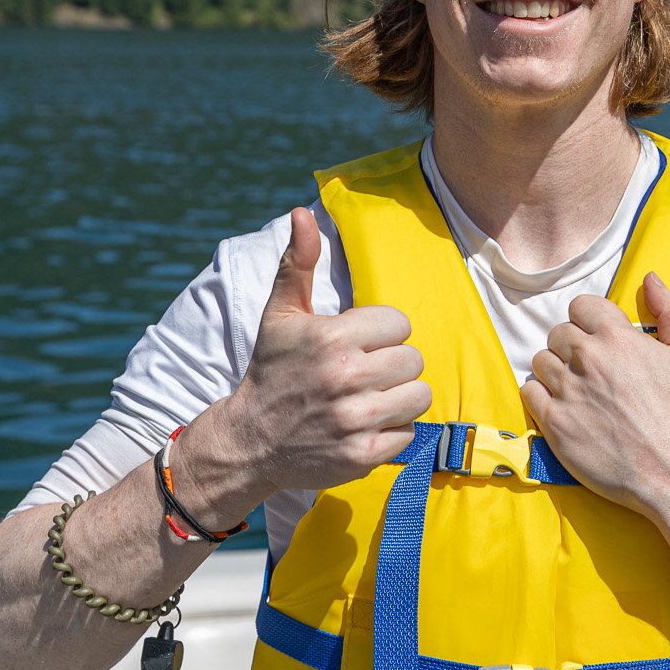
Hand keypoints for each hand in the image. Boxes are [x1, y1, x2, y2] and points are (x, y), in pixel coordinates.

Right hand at [226, 208, 431, 492]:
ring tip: (370, 397)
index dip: (383, 333)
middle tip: (365, 373)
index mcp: (332, 337)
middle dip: (393, 364)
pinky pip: (407, 434)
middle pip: (414, 360)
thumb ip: (297, 263)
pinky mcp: (363, 455)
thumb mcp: (280, 314)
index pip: (400, 324)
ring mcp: (356, 419)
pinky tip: (364, 426)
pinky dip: (391, 432)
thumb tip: (303, 214)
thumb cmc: (272, 370)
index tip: (359, 343)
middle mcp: (346, 377)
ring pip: (419, 396)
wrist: (249, 441)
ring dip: (399, 397)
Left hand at [520, 272, 669, 517]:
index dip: (590, 320)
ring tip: (577, 387)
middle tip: (591, 368)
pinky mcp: (553, 423)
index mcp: (617, 337)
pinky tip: (562, 405)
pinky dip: (540, 394)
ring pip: (541, 360)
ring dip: (555, 368)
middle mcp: (587, 358)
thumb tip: (652, 278)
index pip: (580, 306)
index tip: (600, 338)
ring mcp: (567, 391)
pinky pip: (529, 391)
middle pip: (558, 333)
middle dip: (572, 344)